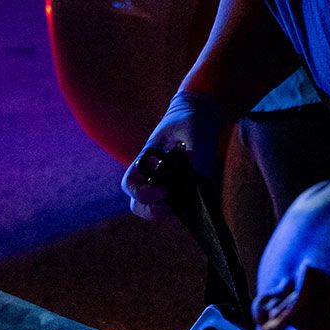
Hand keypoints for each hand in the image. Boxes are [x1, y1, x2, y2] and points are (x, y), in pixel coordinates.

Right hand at [123, 88, 230, 220]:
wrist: (199, 116)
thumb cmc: (190, 120)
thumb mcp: (193, 132)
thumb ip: (195, 153)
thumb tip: (198, 177)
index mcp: (145, 160)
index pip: (130, 184)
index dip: (142, 194)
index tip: (164, 191)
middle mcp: (151, 175)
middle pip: (137, 204)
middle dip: (151, 211)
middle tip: (171, 207)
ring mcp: (164, 184)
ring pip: (154, 209)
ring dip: (166, 213)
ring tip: (184, 206)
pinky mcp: (180, 189)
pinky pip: (174, 207)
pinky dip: (181, 210)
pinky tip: (194, 203)